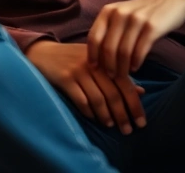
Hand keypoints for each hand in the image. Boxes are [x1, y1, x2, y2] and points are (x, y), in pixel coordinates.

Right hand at [26, 40, 145, 134]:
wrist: (42, 53)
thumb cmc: (73, 59)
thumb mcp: (97, 62)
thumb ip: (118, 75)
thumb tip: (141, 92)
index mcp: (105, 58)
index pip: (125, 84)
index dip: (135, 104)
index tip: (142, 122)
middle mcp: (94, 64)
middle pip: (113, 93)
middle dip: (123, 115)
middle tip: (128, 131)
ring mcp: (79, 71)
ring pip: (98, 99)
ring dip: (106, 116)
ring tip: (111, 126)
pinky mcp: (65, 78)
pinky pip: (81, 100)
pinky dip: (89, 112)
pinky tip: (93, 118)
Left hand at [87, 0, 184, 78]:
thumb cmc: (143, 12)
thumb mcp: (122, 14)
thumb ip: (109, 29)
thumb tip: (96, 56)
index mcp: (108, 11)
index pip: (94, 37)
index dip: (92, 55)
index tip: (94, 68)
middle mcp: (120, 14)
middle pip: (108, 47)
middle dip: (108, 66)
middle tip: (111, 77)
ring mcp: (136, 20)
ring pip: (123, 52)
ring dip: (122, 68)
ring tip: (123, 76)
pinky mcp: (152, 27)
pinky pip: (139, 51)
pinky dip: (136, 63)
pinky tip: (136, 69)